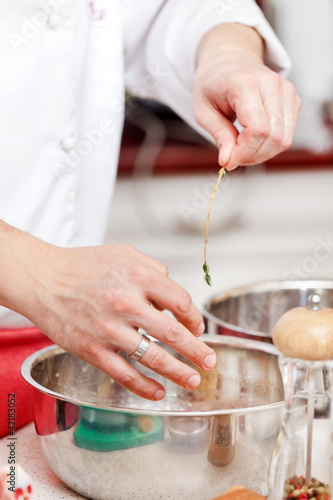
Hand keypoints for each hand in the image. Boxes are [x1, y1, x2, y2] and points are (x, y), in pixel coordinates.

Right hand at [0, 225, 215, 400]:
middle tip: (210, 361)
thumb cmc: (82, 265)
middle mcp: (127, 303)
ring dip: (178, 372)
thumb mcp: (124, 253)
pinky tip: (157, 392)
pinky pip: (124, 374)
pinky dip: (143, 386)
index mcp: (138, 277)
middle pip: (173, 334)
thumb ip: (153, 268)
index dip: (194, 318)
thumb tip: (173, 292)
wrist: (42, 278)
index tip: (196, 327)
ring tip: (193, 380)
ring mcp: (109, 329)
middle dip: (197, 351)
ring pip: (153, 358)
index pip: (180, 302)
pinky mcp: (92, 349)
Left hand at [194, 23, 300, 169]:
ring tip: (242, 150)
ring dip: (262, 154)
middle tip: (233, 158)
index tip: (228, 161)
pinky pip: (287, 134)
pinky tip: (253, 141)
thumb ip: (218, 135)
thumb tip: (228, 160)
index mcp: (245, 83)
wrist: (228, 60)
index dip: (244, 152)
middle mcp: (271, 84)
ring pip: (283, 139)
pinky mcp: (293, 99)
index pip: (257, 129)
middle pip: (273, 137)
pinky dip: (270, 146)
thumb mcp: (203, 110)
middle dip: (252, 156)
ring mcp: (286, 90)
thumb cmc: (213, 84)